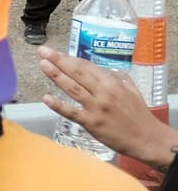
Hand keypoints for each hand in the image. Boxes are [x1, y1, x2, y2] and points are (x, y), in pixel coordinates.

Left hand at [38, 46, 177, 169]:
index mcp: (112, 83)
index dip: (70, 58)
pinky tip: (46, 98)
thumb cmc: (140, 116)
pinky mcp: (92, 123)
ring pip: (73, 88)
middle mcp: (103, 93)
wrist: (148, 139)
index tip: (56, 53)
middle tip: (43, 51)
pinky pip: (72, 113)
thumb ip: (120, 80)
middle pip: (78, 73)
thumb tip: (110, 72)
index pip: (87, 66)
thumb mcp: (132, 92)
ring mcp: (96, 108)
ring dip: (57, 76)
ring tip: (43, 65)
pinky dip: (59, 105)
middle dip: (59, 60)